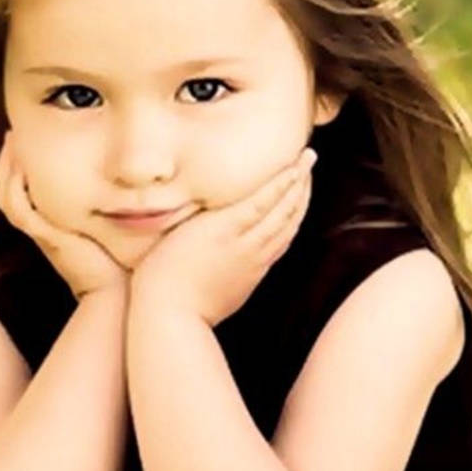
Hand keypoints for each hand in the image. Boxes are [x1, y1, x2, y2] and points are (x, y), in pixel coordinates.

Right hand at [0, 130, 128, 300]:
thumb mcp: (108, 220)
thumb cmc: (119, 256)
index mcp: (50, 223)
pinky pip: (20, 208)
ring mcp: (41, 233)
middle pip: (8, 191)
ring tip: (13, 142)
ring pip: (9, 197)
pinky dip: (16, 185)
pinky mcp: (47, 238)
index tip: (22, 138)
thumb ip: (109, 199)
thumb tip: (124, 171)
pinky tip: (21, 163)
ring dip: (9, 168)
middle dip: (8, 161)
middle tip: (11, 134)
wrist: (120, 288)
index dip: (18, 166)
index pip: (23, 191)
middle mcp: (41, 228)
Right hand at [130, 148, 316, 325]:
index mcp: (226, 227)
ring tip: (305, 184)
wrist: (171, 314)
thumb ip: (207, 212)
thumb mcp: (179, 230)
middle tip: (309, 160)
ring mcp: (254, 263)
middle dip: (300, 183)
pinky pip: (280, 247)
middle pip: (285, 210)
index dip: (289, 175)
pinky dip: (291, 227)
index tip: (303, 156)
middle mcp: (247, 244)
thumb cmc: (162, 270)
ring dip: (301, 203)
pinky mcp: (253, 278)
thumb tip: (224, 197)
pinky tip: (291, 220)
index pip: (268, 196)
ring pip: (288, 229)